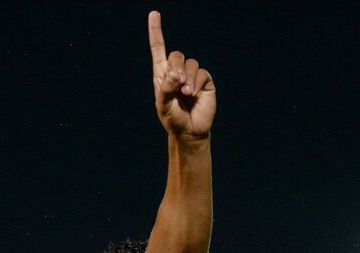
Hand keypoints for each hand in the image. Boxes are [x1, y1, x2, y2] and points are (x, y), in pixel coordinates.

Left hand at [148, 11, 215, 139]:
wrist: (189, 131)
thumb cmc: (173, 119)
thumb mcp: (163, 106)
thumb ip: (166, 89)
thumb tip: (176, 74)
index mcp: (162, 75)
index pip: (158, 49)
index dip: (156, 32)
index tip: (154, 14)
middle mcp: (177, 72)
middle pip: (177, 54)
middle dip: (176, 67)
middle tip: (177, 83)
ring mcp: (192, 76)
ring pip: (191, 63)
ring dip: (187, 78)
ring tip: (186, 93)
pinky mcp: (205, 81)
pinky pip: (202, 73)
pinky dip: (197, 83)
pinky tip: (193, 94)